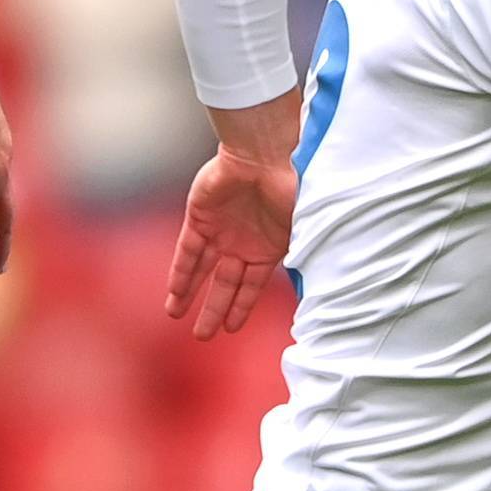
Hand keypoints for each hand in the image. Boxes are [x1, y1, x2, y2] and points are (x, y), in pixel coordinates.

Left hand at [165, 143, 295, 340]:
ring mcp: (220, 230)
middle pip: (224, 284)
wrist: (265, 154)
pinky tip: (174, 293)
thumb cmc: (291, 186)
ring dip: (189, 294)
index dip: (240, 307)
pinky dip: (181, 273)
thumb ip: (303, 256)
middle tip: (202, 335)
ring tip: (176, 315)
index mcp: (268, 248)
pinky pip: (187, 252)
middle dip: (213, 310)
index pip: (250, 286)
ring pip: (201, 270)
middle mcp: (243, 243)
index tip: (231, 328)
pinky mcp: (199, 218)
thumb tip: (316, 285)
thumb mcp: (304, 228)